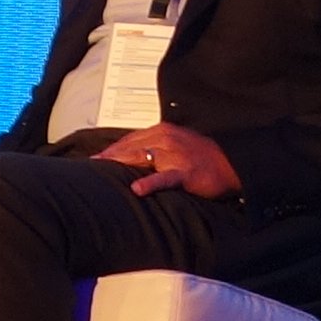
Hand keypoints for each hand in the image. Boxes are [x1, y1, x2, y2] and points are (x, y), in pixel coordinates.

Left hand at [97, 121, 239, 198]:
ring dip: (120, 164)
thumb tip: (131, 156)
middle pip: (130, 148)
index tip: (94, 159)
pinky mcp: (185, 172)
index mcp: (162, 131)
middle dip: (109, 157)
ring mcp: (175, 155)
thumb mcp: (176, 144)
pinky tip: (137, 189)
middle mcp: (166, 139)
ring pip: (141, 158)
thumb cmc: (202, 157)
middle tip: (90, 167)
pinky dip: (150, 183)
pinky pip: (164, 177)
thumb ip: (155, 147)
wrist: (231, 164)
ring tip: (101, 173)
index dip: (111, 150)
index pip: (129, 140)